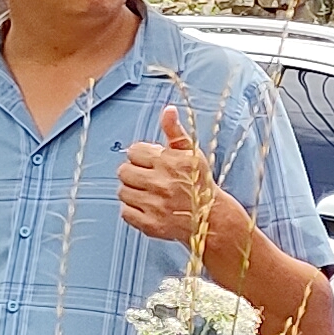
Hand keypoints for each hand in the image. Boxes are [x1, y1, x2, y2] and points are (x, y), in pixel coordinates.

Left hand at [118, 107, 239, 248]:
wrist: (211, 218)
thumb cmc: (199, 183)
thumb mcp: (191, 153)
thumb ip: (175, 131)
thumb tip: (168, 110)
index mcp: (168, 162)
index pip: (133, 151)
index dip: (140, 156)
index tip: (149, 162)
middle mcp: (160, 183)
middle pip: (123, 171)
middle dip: (133, 172)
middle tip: (146, 178)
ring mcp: (155, 205)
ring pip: (122, 192)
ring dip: (131, 191)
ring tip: (147, 193)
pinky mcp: (151, 224)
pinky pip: (125, 212)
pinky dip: (132, 210)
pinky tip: (146, 207)